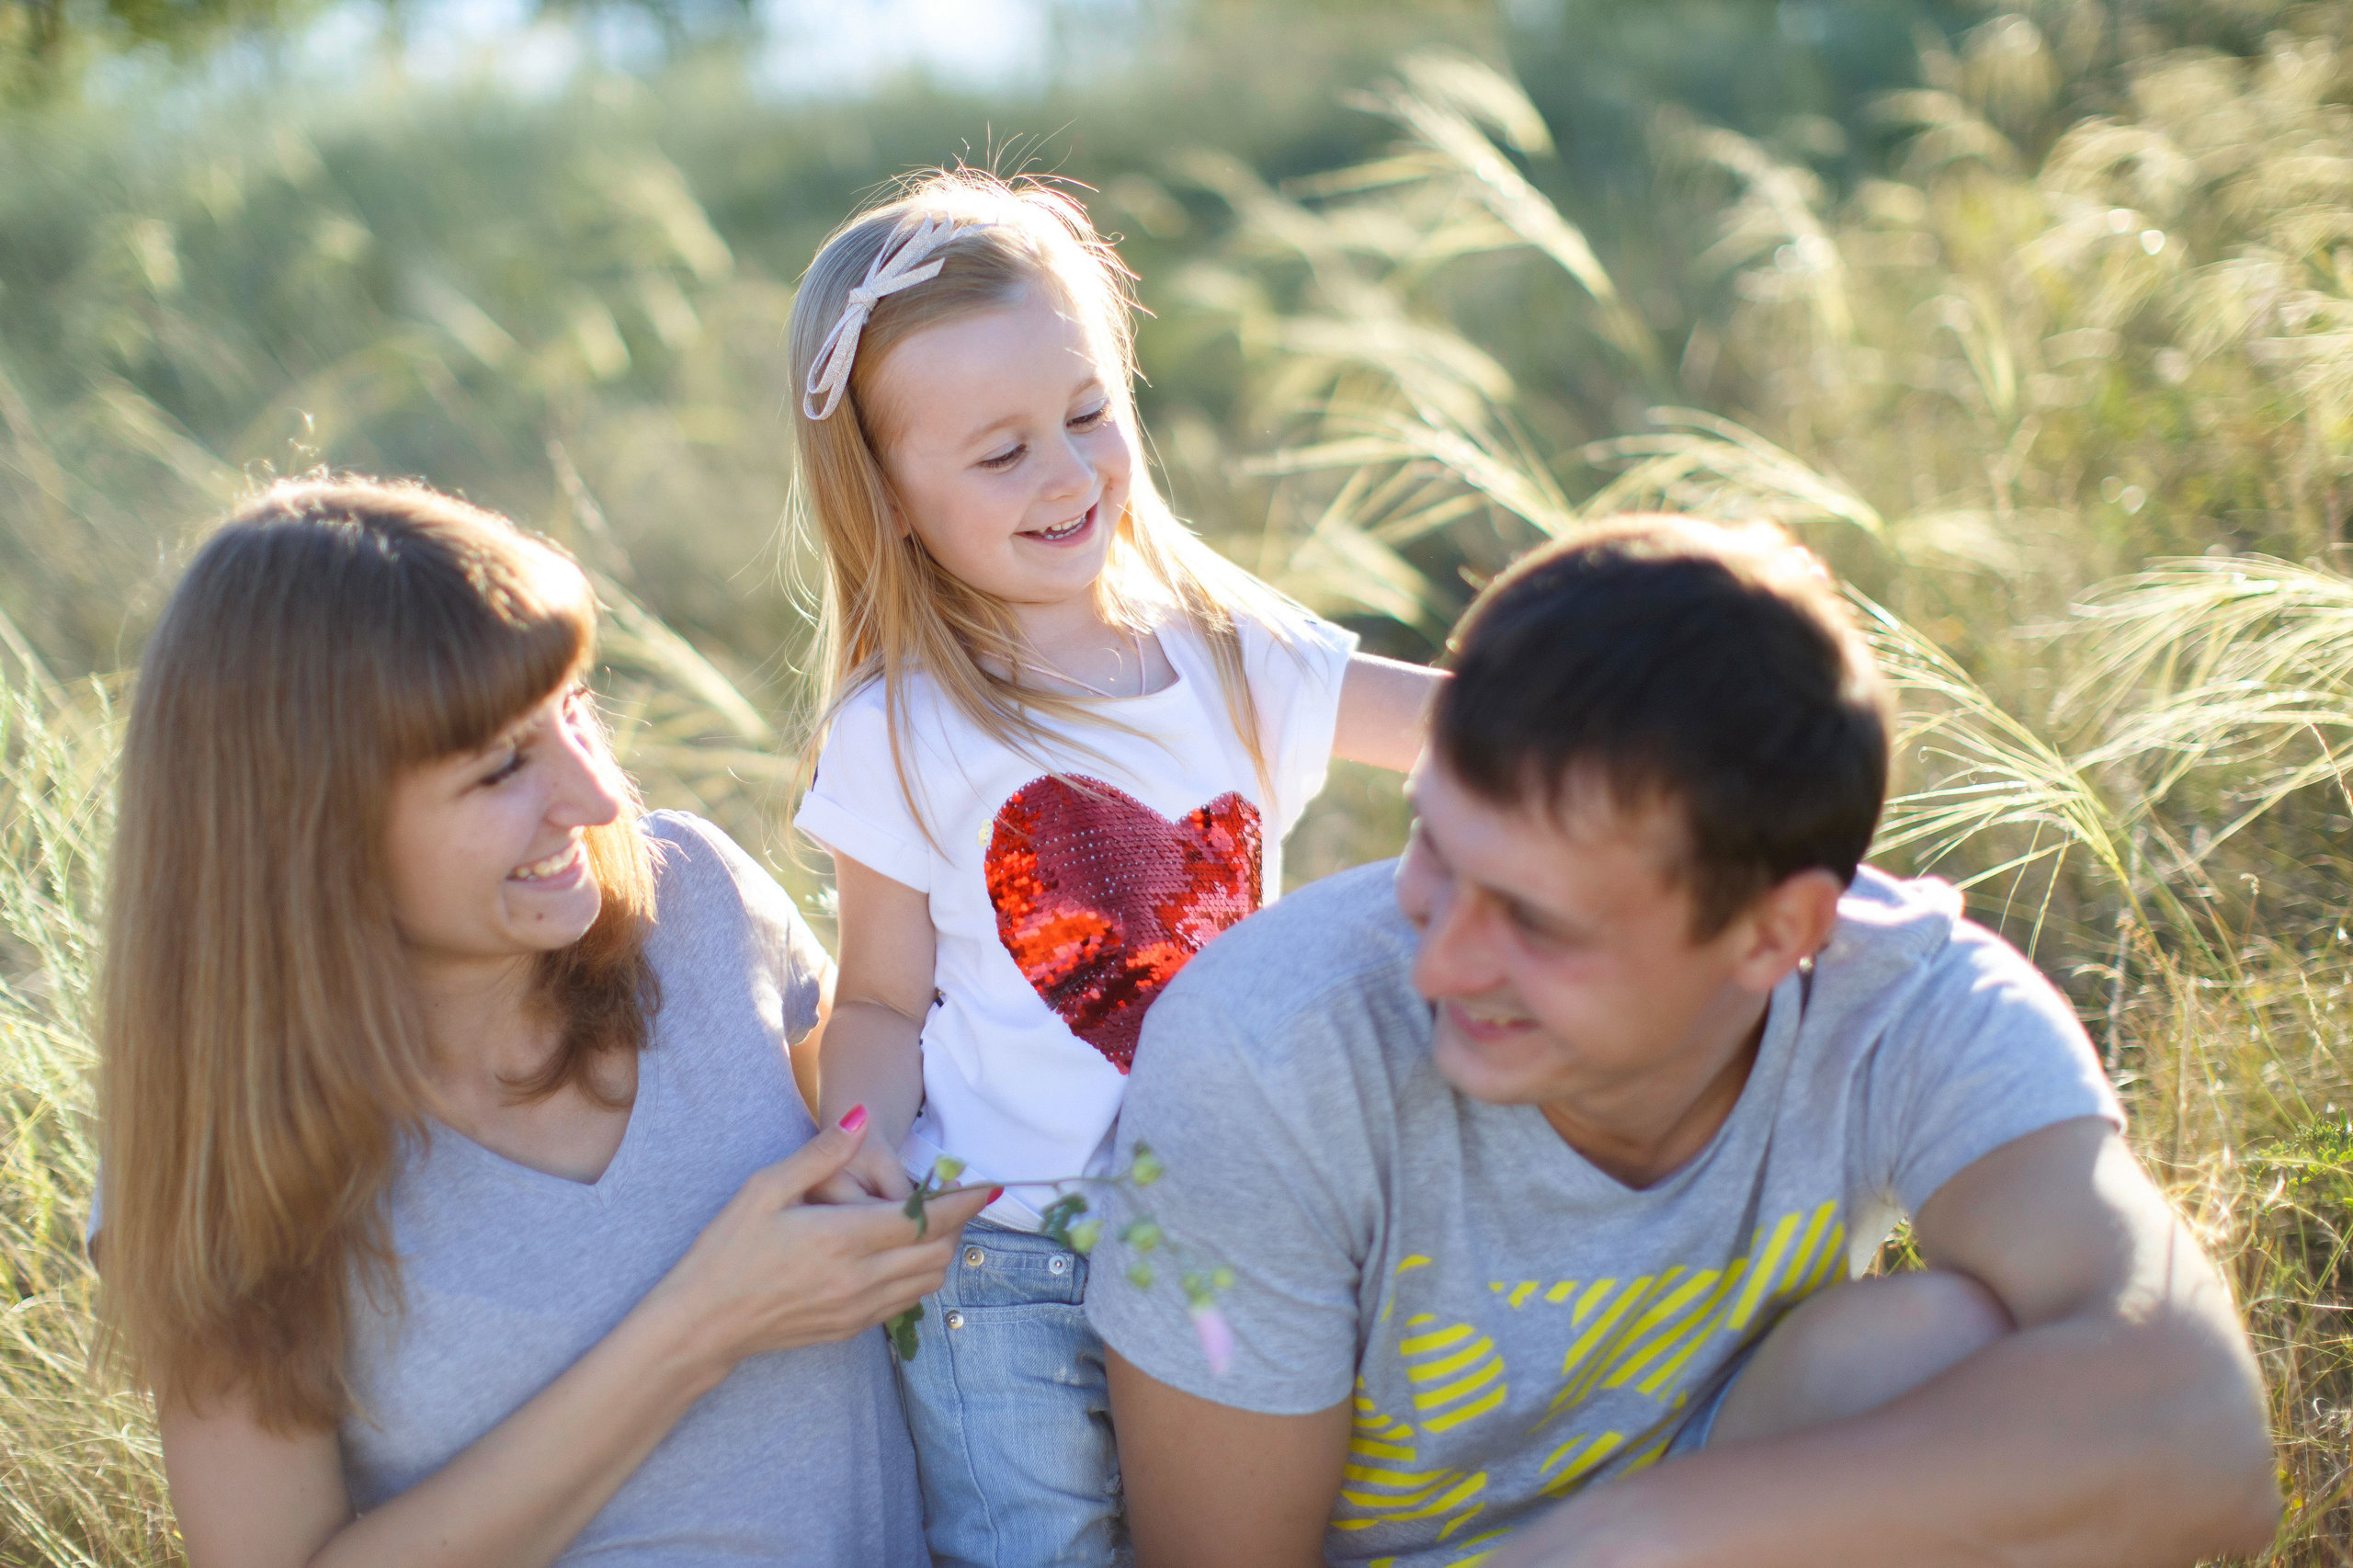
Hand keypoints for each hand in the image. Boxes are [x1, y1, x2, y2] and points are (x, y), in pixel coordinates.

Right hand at [646, 1115, 991, 1370]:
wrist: (701, 1324)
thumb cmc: (726, 1251)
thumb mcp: (764, 1189)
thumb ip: (820, 1154)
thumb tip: (862, 1119)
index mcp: (842, 1238)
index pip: (924, 1219)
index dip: (963, 1203)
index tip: (989, 1187)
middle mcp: (859, 1278)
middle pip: (937, 1252)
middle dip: (954, 1225)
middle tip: (951, 1200)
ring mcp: (857, 1309)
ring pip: (927, 1281)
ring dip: (938, 1253)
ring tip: (927, 1226)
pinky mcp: (850, 1329)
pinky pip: (905, 1303)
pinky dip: (916, 1277)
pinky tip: (898, 1257)